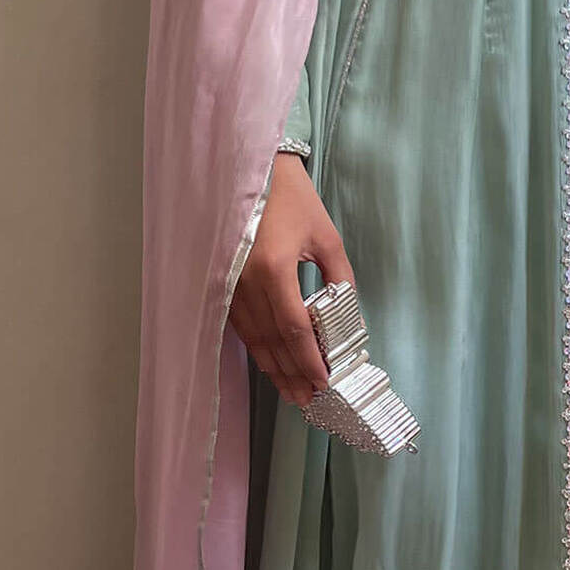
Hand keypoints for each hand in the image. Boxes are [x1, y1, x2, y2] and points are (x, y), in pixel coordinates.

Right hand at [230, 154, 353, 406]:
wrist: (250, 168)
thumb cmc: (291, 197)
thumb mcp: (325, 237)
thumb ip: (339, 280)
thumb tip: (348, 318)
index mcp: (273, 268)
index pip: (294, 329)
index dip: (309, 361)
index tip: (323, 382)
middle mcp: (245, 281)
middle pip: (270, 342)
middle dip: (291, 375)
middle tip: (308, 400)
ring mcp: (228, 283)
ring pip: (252, 338)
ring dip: (273, 368)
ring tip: (292, 391)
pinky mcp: (221, 283)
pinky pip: (240, 325)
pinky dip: (258, 348)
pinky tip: (271, 363)